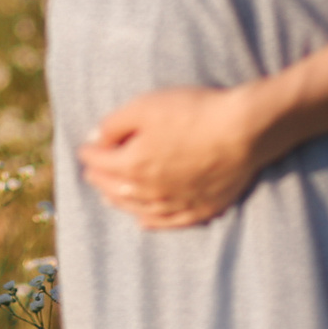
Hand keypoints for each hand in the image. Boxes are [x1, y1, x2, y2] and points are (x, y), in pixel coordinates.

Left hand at [75, 85, 279, 229]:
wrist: (242, 131)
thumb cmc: (193, 113)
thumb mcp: (145, 106)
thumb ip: (114, 124)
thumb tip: (94, 139)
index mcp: (133, 164)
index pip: (101, 161)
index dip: (90, 153)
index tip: (84, 149)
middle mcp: (150, 190)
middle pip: (116, 188)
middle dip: (100, 179)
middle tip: (91, 173)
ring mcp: (176, 202)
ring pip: (138, 207)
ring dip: (119, 202)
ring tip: (108, 197)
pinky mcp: (201, 208)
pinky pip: (169, 222)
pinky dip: (152, 222)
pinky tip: (143, 221)